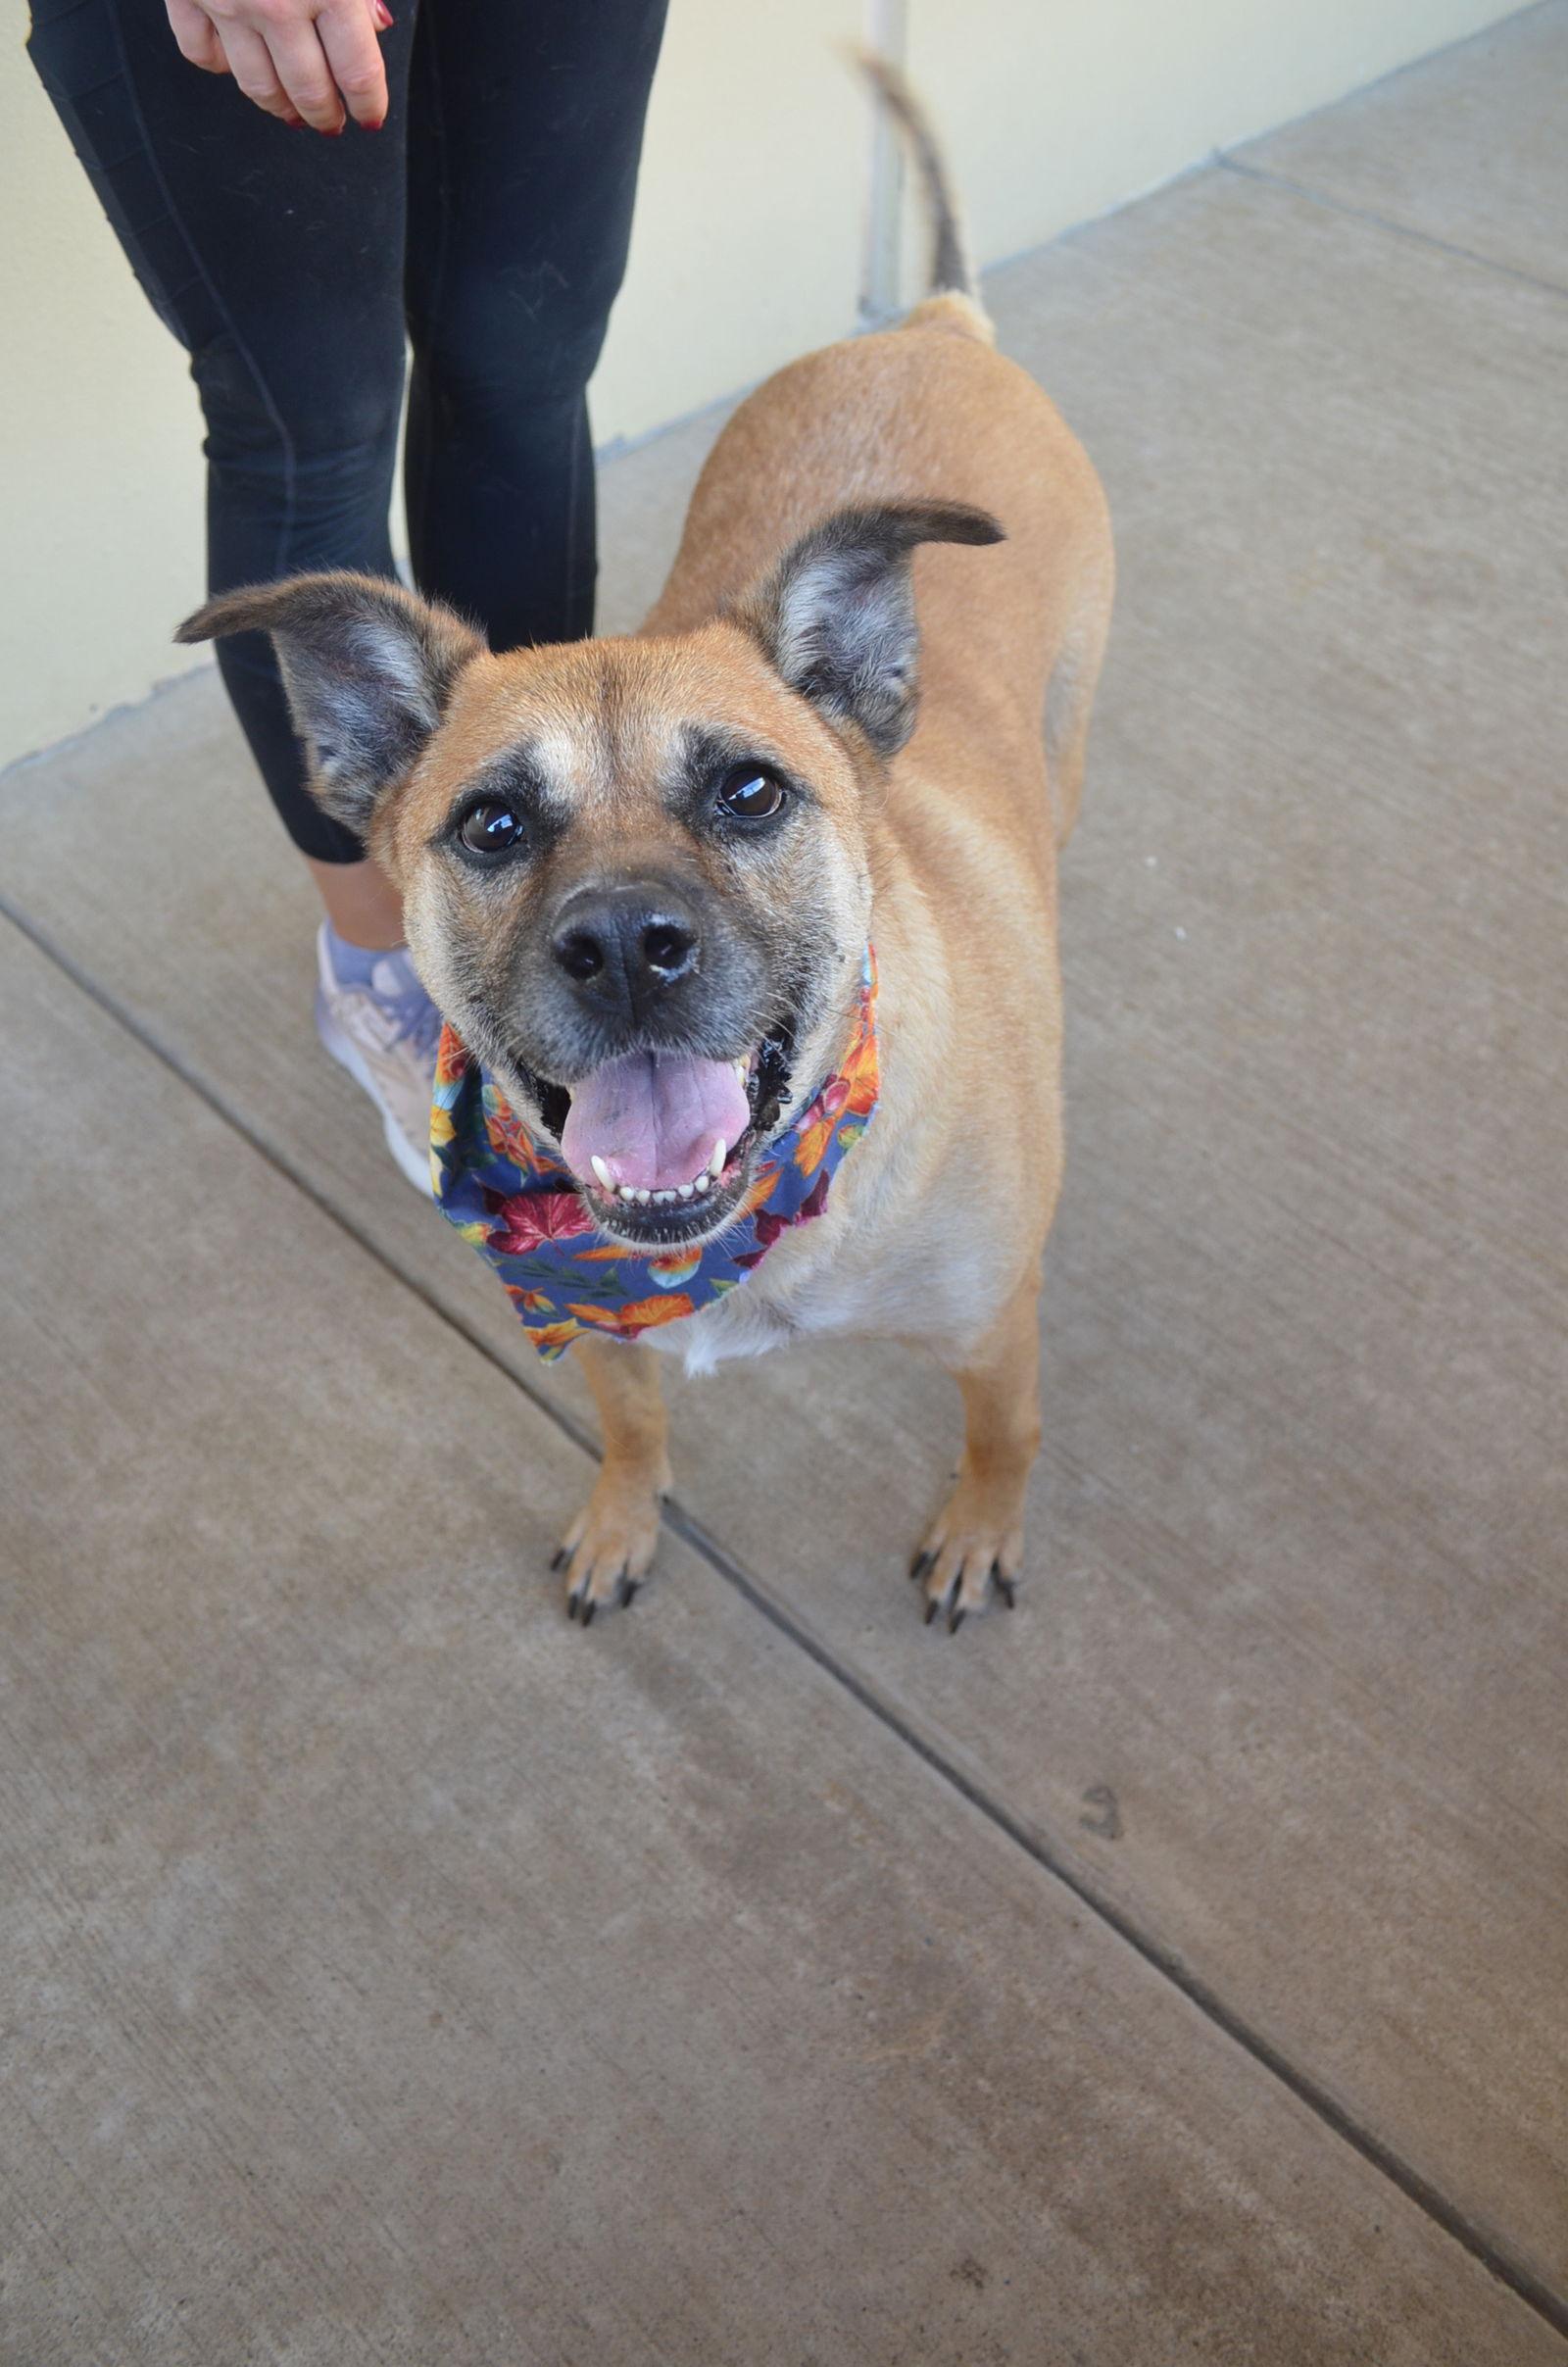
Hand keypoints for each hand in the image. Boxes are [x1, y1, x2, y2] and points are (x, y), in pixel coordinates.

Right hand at [164, 0, 392, 134]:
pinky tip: (238, 63)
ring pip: (257, 85)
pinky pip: (201, 53)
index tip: (370, 115)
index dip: (369, 104)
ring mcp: (226, 1)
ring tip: (293, 108)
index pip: (358, 73)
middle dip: (326, 115)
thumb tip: (375, 24)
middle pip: (309, 91)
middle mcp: (275, 2)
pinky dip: (221, 66)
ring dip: (280, 105)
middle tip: (333, 121)